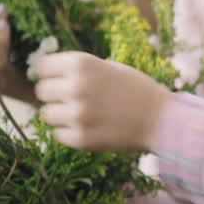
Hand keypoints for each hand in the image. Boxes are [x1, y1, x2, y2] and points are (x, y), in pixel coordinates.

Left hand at [33, 51, 172, 151]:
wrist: (162, 120)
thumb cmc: (136, 90)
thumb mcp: (108, 67)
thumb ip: (78, 69)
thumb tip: (45, 74)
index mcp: (82, 63)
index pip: (42, 67)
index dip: (51, 74)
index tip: (60, 80)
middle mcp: (76, 87)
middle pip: (41, 91)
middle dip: (55, 95)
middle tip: (74, 100)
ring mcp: (78, 115)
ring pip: (47, 115)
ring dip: (61, 115)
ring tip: (84, 116)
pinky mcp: (81, 139)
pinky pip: (58, 135)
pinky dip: (70, 133)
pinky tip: (89, 128)